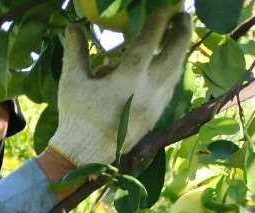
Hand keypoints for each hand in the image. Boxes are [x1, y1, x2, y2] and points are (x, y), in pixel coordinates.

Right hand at [47, 7, 192, 169]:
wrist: (85, 156)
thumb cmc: (76, 117)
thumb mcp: (72, 81)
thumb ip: (76, 51)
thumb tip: (73, 25)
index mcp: (128, 79)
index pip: (150, 40)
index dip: (159, 19)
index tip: (165, 6)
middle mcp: (149, 90)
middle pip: (176, 53)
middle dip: (182, 31)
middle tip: (181, 15)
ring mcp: (156, 104)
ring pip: (176, 70)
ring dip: (179, 50)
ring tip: (176, 35)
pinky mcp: (156, 115)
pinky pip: (170, 86)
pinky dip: (172, 69)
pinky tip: (167, 63)